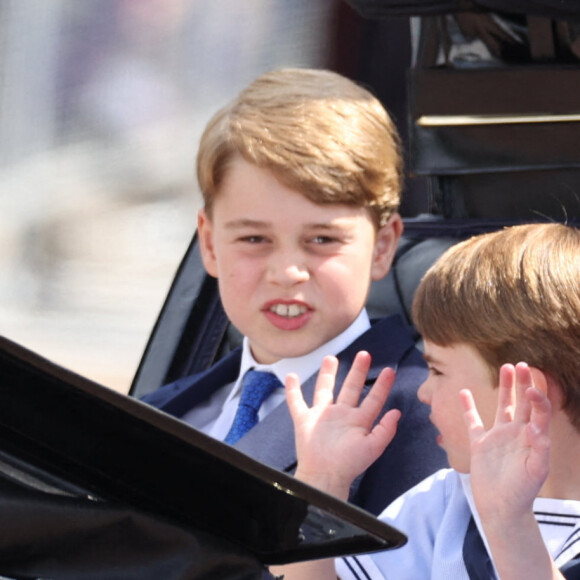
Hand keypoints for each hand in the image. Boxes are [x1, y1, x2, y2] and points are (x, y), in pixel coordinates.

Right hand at [286, 351, 400, 499]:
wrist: (324, 477)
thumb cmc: (349, 465)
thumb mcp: (373, 448)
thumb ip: (385, 430)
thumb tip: (397, 412)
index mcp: (358, 421)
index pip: (373, 399)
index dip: (382, 385)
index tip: (389, 370)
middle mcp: (341, 415)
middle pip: (350, 388)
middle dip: (358, 371)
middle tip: (364, 354)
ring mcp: (322, 416)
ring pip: (325, 389)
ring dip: (327, 374)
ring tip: (330, 358)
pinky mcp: (304, 420)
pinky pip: (296, 401)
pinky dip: (292, 390)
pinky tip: (291, 377)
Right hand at [461, 362, 551, 522]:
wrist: (501, 508)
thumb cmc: (522, 491)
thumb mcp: (536, 471)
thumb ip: (539, 447)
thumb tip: (537, 425)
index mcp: (532, 437)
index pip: (538, 411)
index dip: (537, 397)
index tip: (531, 387)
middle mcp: (516, 433)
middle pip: (522, 402)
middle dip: (524, 383)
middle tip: (522, 364)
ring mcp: (498, 436)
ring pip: (502, 406)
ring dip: (504, 387)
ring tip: (505, 367)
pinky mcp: (480, 443)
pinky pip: (473, 421)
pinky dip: (467, 407)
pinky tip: (463, 392)